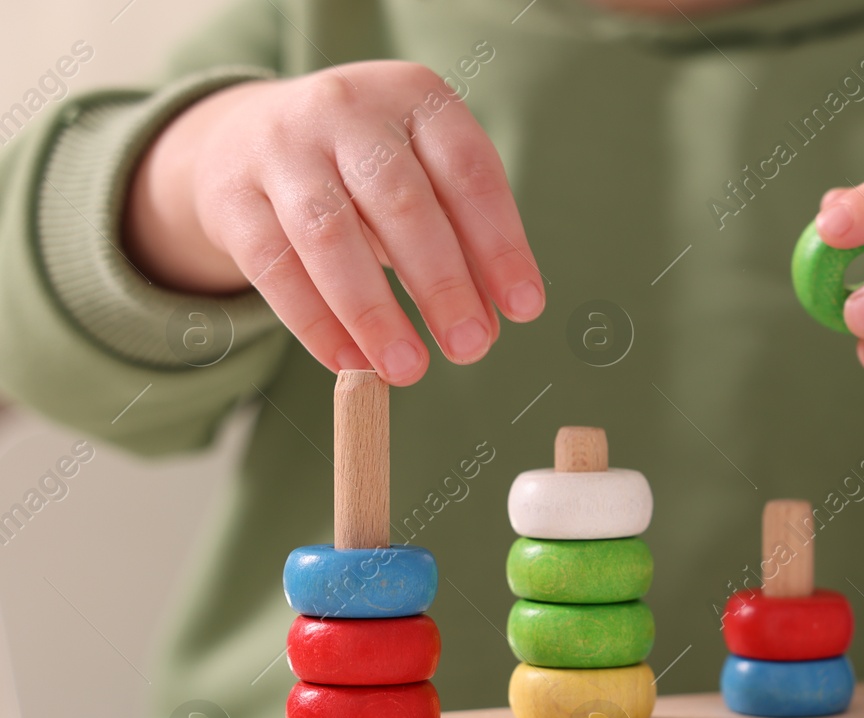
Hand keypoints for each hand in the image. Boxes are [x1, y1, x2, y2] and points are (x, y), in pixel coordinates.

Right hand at [124, 62, 544, 384]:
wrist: (246, 135)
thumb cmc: (366, 170)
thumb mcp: (424, 180)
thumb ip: (464, 244)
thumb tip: (493, 324)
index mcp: (414, 96)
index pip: (468, 171)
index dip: (500, 244)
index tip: (526, 310)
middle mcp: (346, 109)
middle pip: (401, 202)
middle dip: (441, 282)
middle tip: (472, 349)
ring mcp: (282, 146)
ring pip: (330, 235)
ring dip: (374, 312)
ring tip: (409, 370)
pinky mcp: (232, 194)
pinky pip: (275, 266)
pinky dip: (315, 322)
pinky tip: (350, 363)